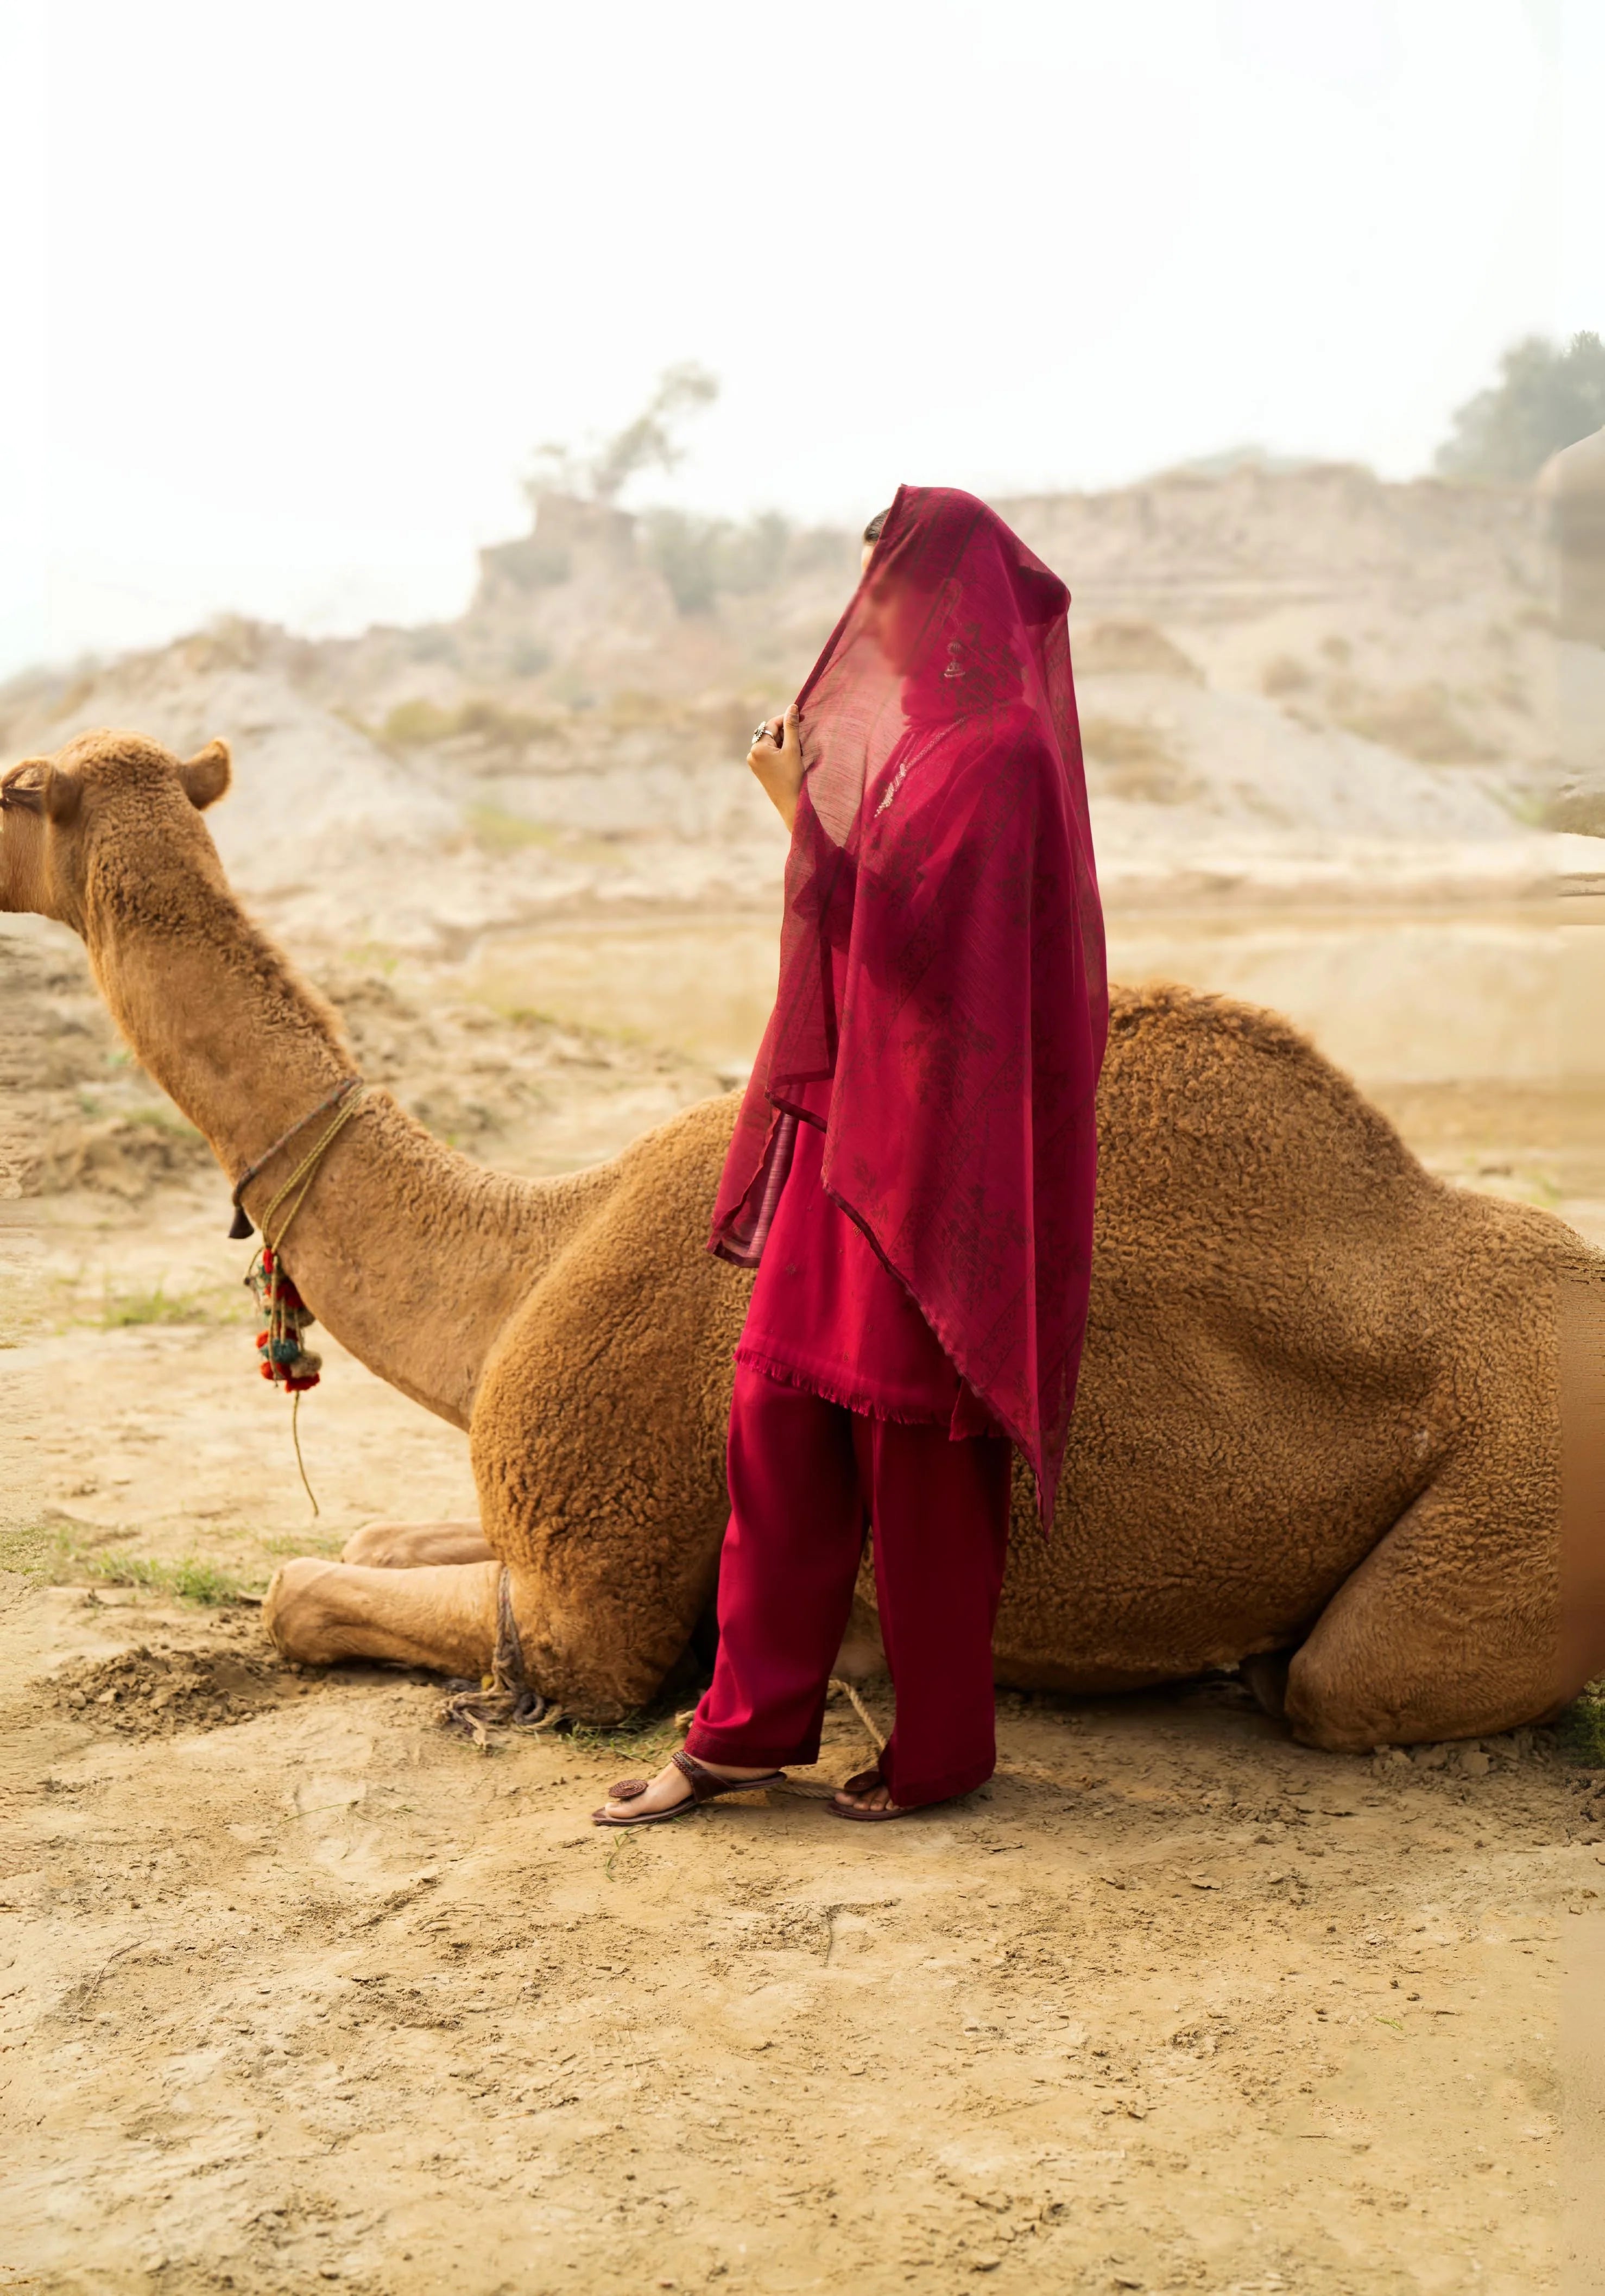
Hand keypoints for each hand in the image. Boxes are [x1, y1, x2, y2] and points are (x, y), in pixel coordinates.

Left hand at [746, 702, 803, 832]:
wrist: (790, 803)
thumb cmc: (793, 777)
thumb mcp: (793, 749)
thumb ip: (792, 727)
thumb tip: (791, 707)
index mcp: (757, 748)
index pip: (771, 725)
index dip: (786, 719)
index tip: (801, 717)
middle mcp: (752, 754)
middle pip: (770, 734)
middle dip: (786, 732)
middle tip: (802, 736)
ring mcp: (754, 763)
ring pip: (771, 744)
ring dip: (784, 742)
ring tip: (798, 749)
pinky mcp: (759, 770)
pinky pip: (769, 754)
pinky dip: (780, 751)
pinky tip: (792, 757)